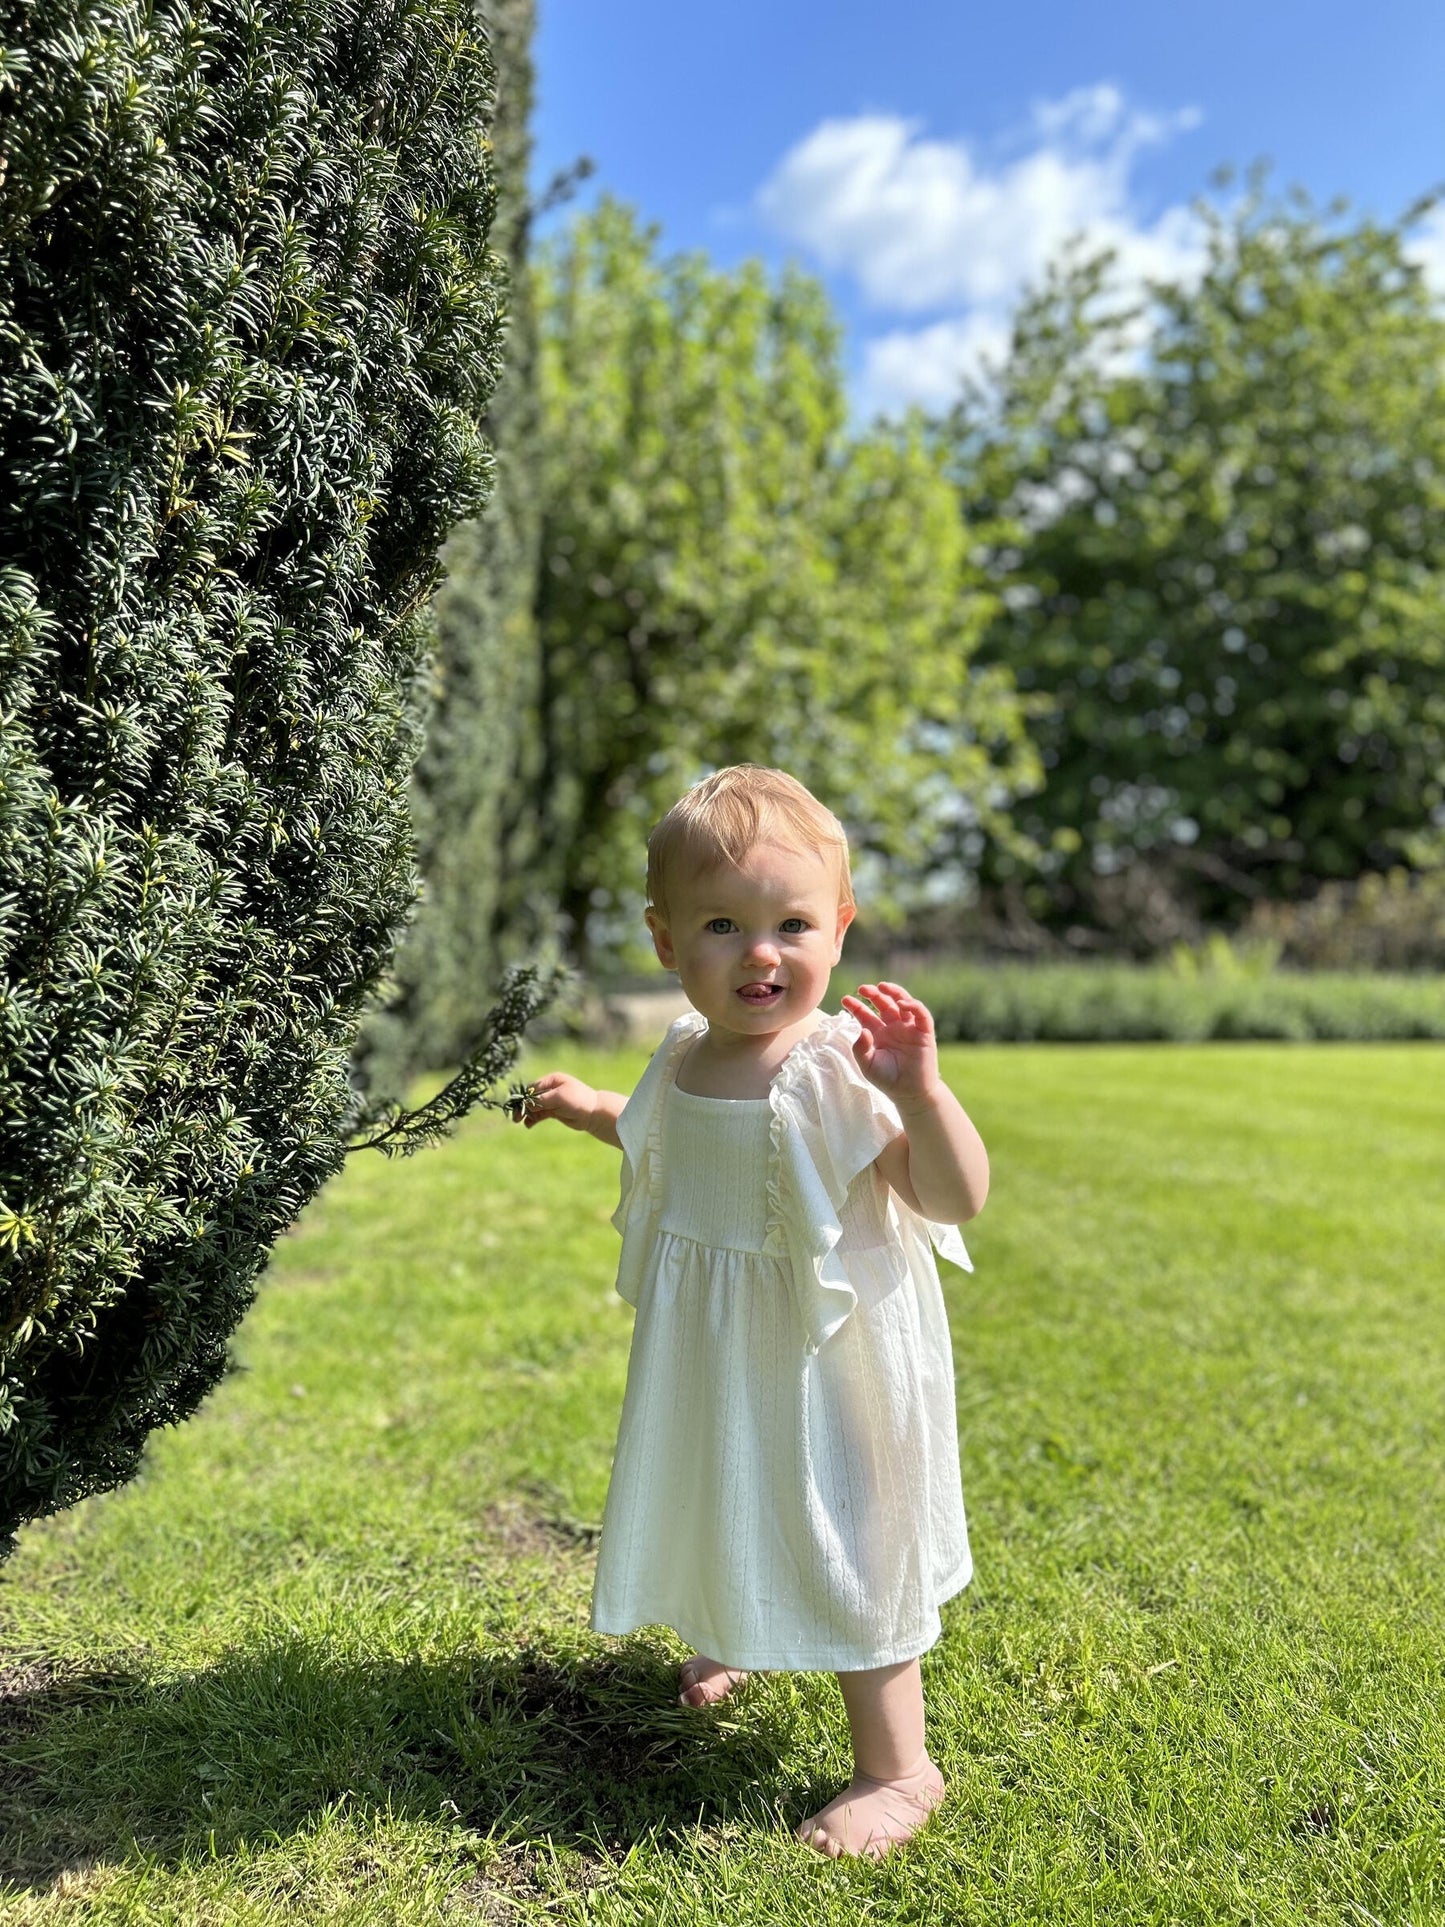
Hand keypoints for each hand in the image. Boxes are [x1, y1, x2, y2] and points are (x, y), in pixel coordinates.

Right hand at [512, 1071, 599, 1133]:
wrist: (593, 1113)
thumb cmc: (578, 1100)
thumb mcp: (558, 1098)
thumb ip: (541, 1100)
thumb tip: (526, 1105)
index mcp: (552, 1080)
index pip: (533, 1088)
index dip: (524, 1097)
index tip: (517, 1106)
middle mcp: (551, 1089)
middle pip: (531, 1098)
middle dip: (523, 1107)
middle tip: (515, 1117)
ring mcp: (552, 1100)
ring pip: (534, 1107)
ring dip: (527, 1114)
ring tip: (520, 1122)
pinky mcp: (554, 1111)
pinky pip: (540, 1114)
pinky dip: (533, 1119)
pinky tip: (528, 1125)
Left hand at [840, 982, 943, 1108]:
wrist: (909, 1093)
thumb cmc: (887, 1079)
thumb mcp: (867, 1065)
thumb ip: (860, 1048)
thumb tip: (862, 1030)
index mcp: (878, 1034)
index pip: (866, 1014)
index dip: (856, 1006)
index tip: (845, 999)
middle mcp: (893, 1027)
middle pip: (883, 1004)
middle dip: (873, 994)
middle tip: (862, 989)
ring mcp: (909, 1028)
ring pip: (903, 1003)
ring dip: (893, 992)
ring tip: (882, 986)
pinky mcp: (924, 1033)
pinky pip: (921, 1014)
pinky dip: (913, 1006)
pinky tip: (901, 1004)